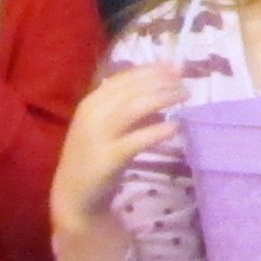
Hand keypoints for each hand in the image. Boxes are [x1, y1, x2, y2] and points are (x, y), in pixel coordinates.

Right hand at [50, 64, 185, 236]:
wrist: (73, 194)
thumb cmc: (95, 156)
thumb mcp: (109, 126)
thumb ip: (131, 108)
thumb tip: (164, 90)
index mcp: (91, 102)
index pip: (125, 78)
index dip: (152, 69)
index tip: (176, 66)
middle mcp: (92, 114)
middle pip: (132, 89)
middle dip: (162, 80)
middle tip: (186, 79)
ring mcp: (98, 135)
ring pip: (134, 108)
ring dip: (163, 98)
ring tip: (185, 95)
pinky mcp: (108, 157)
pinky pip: (137, 140)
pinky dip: (157, 131)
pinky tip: (175, 126)